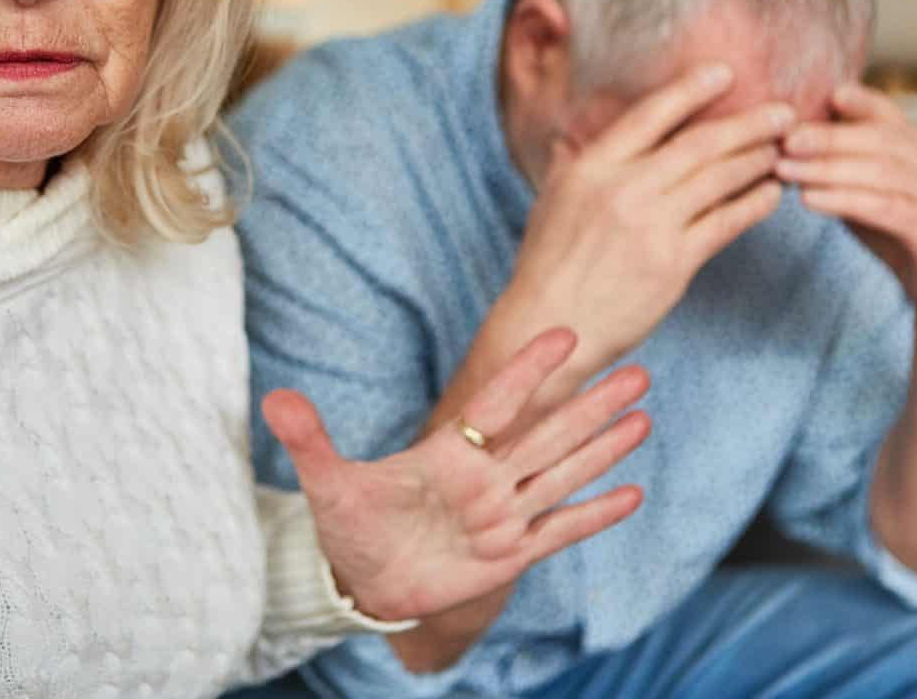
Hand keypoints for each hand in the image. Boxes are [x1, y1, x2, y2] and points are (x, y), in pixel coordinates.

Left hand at [266, 329, 649, 621]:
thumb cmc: (352, 526)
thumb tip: (272, 398)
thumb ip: (309, 438)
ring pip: (561, 473)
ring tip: (644, 415)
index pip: (496, 401)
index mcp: (448, 450)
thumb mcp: (327, 482)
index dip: (529, 370)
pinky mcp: (508, 555)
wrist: (365, 583)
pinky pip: (559, 532)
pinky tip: (632, 494)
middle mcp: (484, 477)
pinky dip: (593, 516)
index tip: (564, 333)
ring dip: (602, 447)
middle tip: (640, 368)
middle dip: (590, 404)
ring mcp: (501, 515)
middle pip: (547, 432)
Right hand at [503, 64, 789, 374]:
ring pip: (718, 179)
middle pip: (698, 144)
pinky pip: (725, 223)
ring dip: (757, 159)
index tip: (724, 73)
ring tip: (782, 148)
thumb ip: (570, 163)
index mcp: (591, 168)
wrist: (552, 324)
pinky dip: (753, 204)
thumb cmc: (548, 264)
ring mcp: (650, 226)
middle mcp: (623, 189)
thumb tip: (572, 133)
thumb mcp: (550, 201)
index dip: (691, 90)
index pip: (650, 115)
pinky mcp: (673, 262)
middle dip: (747, 123)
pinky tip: (771, 193)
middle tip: (783, 111)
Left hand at [778, 83, 916, 341]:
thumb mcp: (869, 193)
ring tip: (784, 169)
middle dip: (828, 136)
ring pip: (880, 171)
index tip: (822, 95)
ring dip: (827, 168)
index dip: (858, 101)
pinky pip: (884, 208)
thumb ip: (843, 168)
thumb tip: (788, 145)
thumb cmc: (900, 235)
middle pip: (880, 138)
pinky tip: (808, 200)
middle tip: (784, 138)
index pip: (889, 113)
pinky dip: (843, 200)